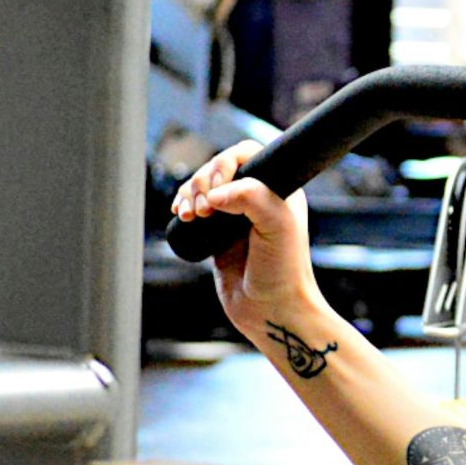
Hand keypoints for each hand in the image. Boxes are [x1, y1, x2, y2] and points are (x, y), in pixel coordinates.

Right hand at [170, 140, 321, 336]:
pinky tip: (180, 214)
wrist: (271, 310)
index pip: (248, 155)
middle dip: (202, 182)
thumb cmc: (285, 271)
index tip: (217, 188)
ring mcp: (236, 216)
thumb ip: (252, 198)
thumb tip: (215, 193)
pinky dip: (183, 206)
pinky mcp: (217, 233)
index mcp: (279, 189)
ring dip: (189, 194)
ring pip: (203, 188)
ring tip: (190, 215)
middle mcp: (258, 198)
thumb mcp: (277, 227)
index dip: (225, 163)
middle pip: (219, 168)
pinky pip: (194, 209)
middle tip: (203, 209)